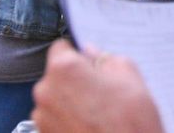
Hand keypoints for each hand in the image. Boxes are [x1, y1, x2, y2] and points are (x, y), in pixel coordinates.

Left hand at [32, 40, 162, 132]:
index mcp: (64, 69)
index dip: (78, 54)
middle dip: (76, 79)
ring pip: (56, 99)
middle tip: (102, 91)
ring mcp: (42, 119)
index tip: (90, 63)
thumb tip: (94, 55)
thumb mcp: (130, 77)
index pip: (61, 48)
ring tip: (99, 114)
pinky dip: (69, 121)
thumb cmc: (130, 123)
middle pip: (57, 75)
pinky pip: (56, 120)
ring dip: (72, 102)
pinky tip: (91, 127)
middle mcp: (46, 92)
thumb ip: (108, 59)